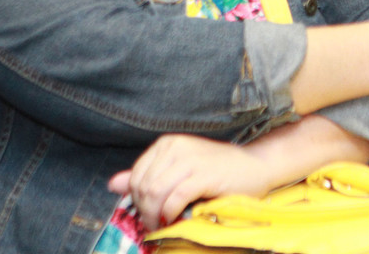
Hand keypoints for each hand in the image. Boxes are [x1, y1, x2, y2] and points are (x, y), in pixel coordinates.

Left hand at [107, 135, 273, 230]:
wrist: (255, 166)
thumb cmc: (217, 171)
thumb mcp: (178, 171)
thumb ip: (147, 177)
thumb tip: (113, 184)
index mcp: (167, 144)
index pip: (137, 175)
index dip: (136, 200)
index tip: (146, 214)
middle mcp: (175, 147)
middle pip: (144, 186)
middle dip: (144, 210)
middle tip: (154, 224)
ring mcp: (190, 159)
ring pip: (155, 193)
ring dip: (155, 215)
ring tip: (162, 224)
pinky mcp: (203, 174)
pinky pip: (175, 198)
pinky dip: (171, 213)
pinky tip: (175, 219)